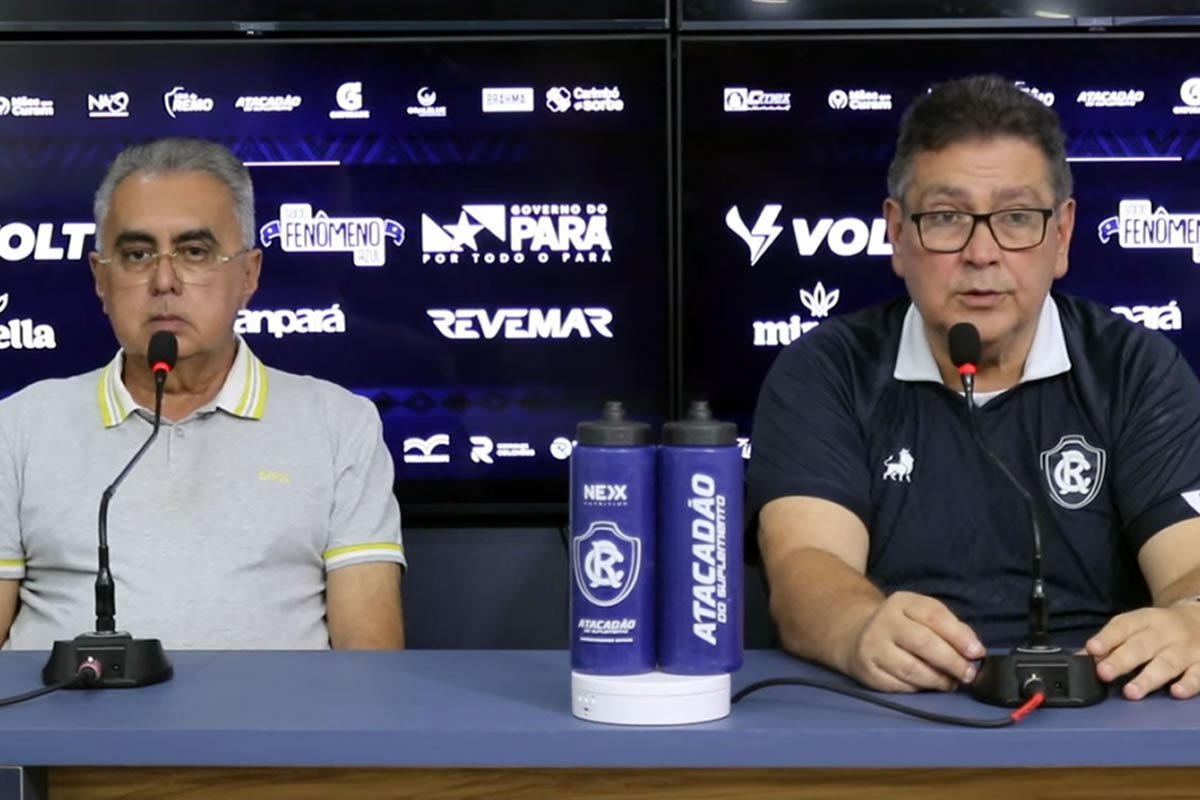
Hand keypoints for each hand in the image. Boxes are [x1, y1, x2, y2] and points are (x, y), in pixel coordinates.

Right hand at [844, 591, 984, 692]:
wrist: (856, 634)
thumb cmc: (902, 626)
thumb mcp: (922, 615)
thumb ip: (950, 628)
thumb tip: (975, 651)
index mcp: (902, 602)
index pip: (934, 615)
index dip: (959, 635)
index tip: (977, 653)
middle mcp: (884, 622)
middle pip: (923, 642)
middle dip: (952, 661)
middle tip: (969, 674)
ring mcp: (872, 647)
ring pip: (912, 669)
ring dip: (938, 680)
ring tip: (951, 683)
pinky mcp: (868, 672)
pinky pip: (900, 685)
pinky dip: (919, 689)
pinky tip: (928, 686)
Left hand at [1087, 605, 1199, 699]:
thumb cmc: (1159, 629)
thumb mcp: (1135, 626)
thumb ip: (1109, 642)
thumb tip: (1080, 659)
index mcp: (1144, 620)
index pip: (1122, 627)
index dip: (1106, 638)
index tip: (1091, 649)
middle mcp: (1165, 633)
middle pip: (1141, 646)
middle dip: (1121, 660)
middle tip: (1104, 673)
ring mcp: (1185, 649)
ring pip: (1166, 663)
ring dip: (1148, 678)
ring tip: (1131, 692)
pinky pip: (1197, 675)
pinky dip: (1188, 684)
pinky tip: (1176, 692)